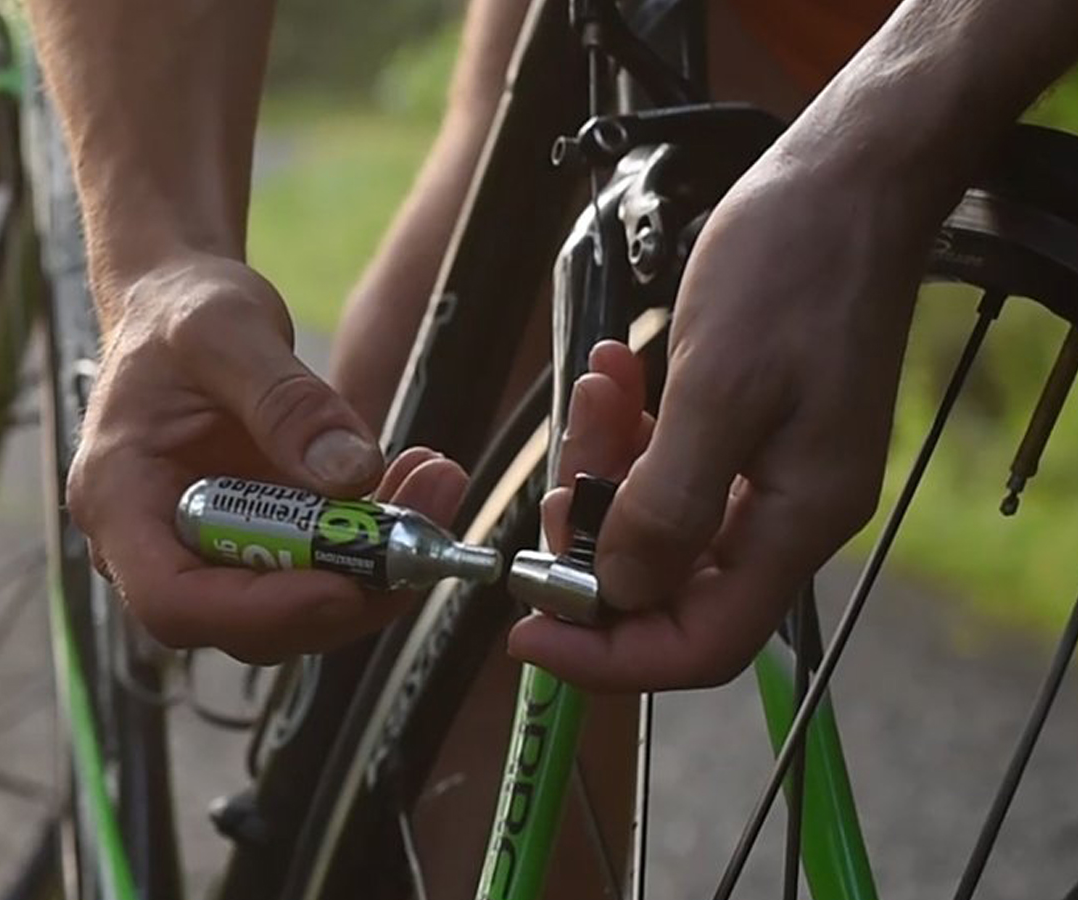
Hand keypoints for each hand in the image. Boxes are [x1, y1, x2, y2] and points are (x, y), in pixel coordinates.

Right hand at [68, 254, 467, 663]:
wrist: (178, 304)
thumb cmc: (178, 312)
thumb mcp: (226, 331)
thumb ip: (286, 403)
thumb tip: (352, 474)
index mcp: (119, 502)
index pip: (174, 602)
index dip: (259, 613)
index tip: (342, 585)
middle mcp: (158, 545)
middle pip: (247, 623)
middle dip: (346, 588)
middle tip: (424, 529)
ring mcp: (212, 551)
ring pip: (296, 605)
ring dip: (376, 565)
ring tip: (434, 482)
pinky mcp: (261, 542)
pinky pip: (322, 569)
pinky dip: (377, 541)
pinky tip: (418, 480)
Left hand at [511, 151, 936, 690]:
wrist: (844, 180)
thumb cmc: (794, 268)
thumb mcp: (717, 388)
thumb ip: (668, 502)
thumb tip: (617, 588)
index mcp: (799, 519)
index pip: (703, 643)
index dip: (611, 655)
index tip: (529, 632)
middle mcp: (787, 513)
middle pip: (670, 586)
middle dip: (594, 545)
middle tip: (552, 491)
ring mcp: (767, 473)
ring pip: (656, 520)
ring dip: (604, 470)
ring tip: (591, 396)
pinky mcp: (743, 431)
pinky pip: (667, 463)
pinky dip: (627, 431)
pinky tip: (610, 377)